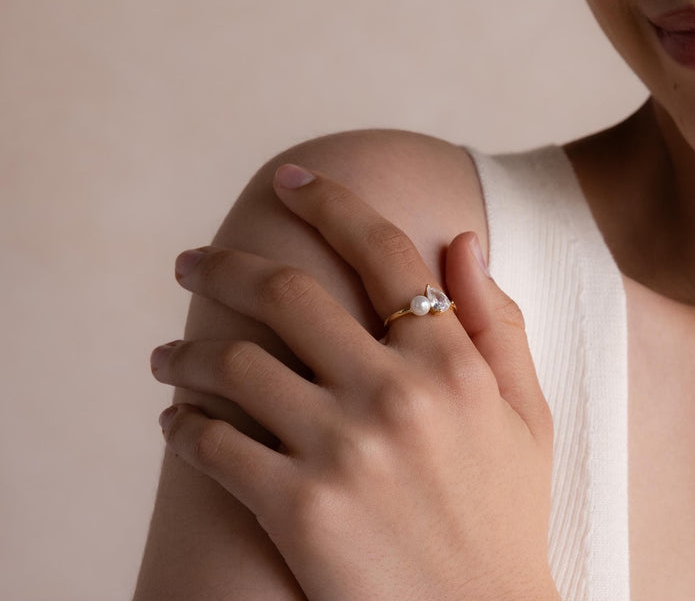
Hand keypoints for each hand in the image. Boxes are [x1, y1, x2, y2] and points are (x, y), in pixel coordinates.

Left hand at [150, 166, 558, 600]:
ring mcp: (341, 449)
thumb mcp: (528, 412)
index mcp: (450, 359)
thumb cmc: (507, 515)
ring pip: (235, 364)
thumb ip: (498, 319)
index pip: (380, 250)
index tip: (290, 179)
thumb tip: (462, 238)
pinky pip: (215, 447)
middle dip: (224, 265)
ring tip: (167, 354)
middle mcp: (392, 391)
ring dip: (187, 352)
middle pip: (285, 293)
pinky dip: (183, 426)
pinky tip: (174, 421)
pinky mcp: (298, 510)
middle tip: (189, 262)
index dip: (330, 201)